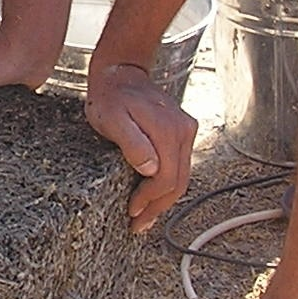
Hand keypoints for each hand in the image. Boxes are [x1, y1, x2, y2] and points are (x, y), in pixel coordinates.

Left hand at [85, 60, 195, 231]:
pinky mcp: (182, 130)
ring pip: (181, 175)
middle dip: (158, 207)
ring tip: (145, 216)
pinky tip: (154, 195)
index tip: (132, 212)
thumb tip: (151, 169)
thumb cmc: (111, 97)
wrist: (121, 72)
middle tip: (139, 225)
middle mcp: (183, 131)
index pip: (166, 178)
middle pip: (178, 182)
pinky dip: (168, 183)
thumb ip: (132, 143)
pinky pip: (179, 164)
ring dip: (164, 199)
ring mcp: (186, 130)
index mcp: (169, 131)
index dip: (150, 201)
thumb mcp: (112, 119)